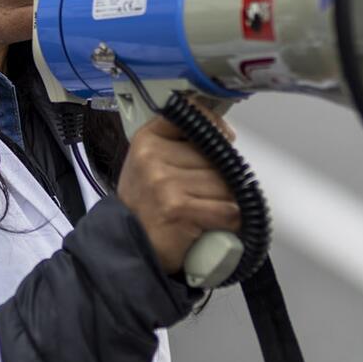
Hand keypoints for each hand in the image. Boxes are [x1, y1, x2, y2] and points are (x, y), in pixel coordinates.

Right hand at [116, 111, 240, 274]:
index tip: (225, 136)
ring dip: (226, 203)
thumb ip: (181, 144)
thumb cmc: (148, 205)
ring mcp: (164, 182)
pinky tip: (213, 226)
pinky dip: (229, 222)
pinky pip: (227, 210)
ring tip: (205, 212)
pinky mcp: (179, 208)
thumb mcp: (152, 163)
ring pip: (225, 185)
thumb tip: (226, 136)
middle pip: (216, 158)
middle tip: (203, 195)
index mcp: (148, 139)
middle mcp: (153, 157)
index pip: (191, 116)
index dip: (214, 125)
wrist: (133, 245)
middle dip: (221, 178)